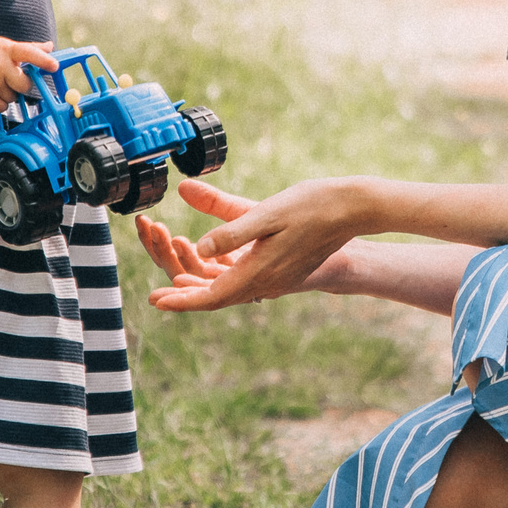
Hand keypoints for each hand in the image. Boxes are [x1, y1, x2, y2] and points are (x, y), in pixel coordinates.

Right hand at [0, 35, 57, 111]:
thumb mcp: (5, 44)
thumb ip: (29, 48)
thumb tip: (50, 47)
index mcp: (8, 49)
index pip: (29, 53)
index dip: (43, 60)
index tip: (54, 66)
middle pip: (24, 85)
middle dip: (23, 85)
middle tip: (13, 78)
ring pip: (13, 97)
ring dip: (9, 93)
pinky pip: (1, 107)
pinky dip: (0, 104)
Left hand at [136, 178, 368, 310]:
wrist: (352, 209)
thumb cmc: (311, 205)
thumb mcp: (267, 213)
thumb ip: (232, 231)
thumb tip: (199, 248)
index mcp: (260, 271)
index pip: (212, 297)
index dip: (182, 301)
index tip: (155, 302)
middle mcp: (268, 283)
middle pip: (219, 298)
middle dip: (186, 298)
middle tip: (156, 298)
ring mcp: (278, 279)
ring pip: (232, 291)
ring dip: (203, 288)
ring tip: (176, 282)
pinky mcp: (284, 270)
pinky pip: (246, 283)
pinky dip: (223, 279)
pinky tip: (212, 268)